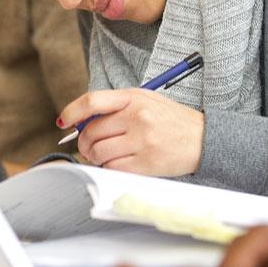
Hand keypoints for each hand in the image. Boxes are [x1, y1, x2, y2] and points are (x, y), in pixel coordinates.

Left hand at [58, 89, 204, 175]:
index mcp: (134, 97)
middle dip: (84, 142)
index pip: (92, 101)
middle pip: (91, 132)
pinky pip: (112, 168)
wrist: (204, 139)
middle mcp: (137, 117)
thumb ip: (116, 107)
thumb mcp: (146, 101)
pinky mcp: (146, 163)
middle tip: (89, 147)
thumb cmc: (171, 120)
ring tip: (104, 156)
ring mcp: (142, 141)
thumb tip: (82, 122)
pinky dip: (108, 169)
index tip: (64, 122)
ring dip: (95, 157)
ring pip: (99, 152)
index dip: (71, 112)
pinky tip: (116, 164)